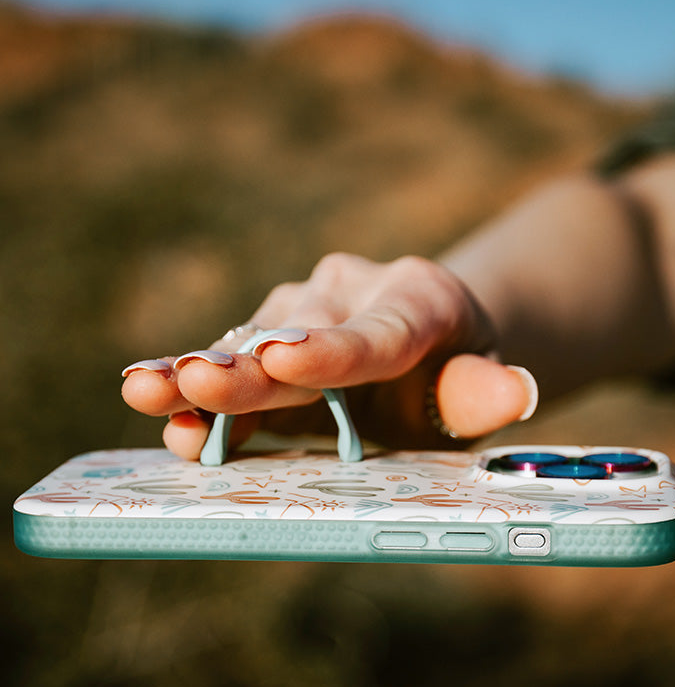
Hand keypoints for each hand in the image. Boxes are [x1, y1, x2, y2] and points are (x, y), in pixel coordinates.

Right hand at [121, 253, 536, 458]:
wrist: (428, 338)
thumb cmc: (456, 371)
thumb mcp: (478, 386)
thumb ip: (486, 392)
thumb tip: (515, 390)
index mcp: (416, 302)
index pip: (374, 336)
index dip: (330, 353)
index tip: (286, 359)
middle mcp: (351, 294)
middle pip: (296, 339)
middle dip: (244, 369)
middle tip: (196, 382)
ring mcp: (304, 311)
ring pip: (250, 345)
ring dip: (200, 373)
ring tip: (148, 391)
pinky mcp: (270, 335)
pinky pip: (232, 359)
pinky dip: (194, 384)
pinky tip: (149, 392)